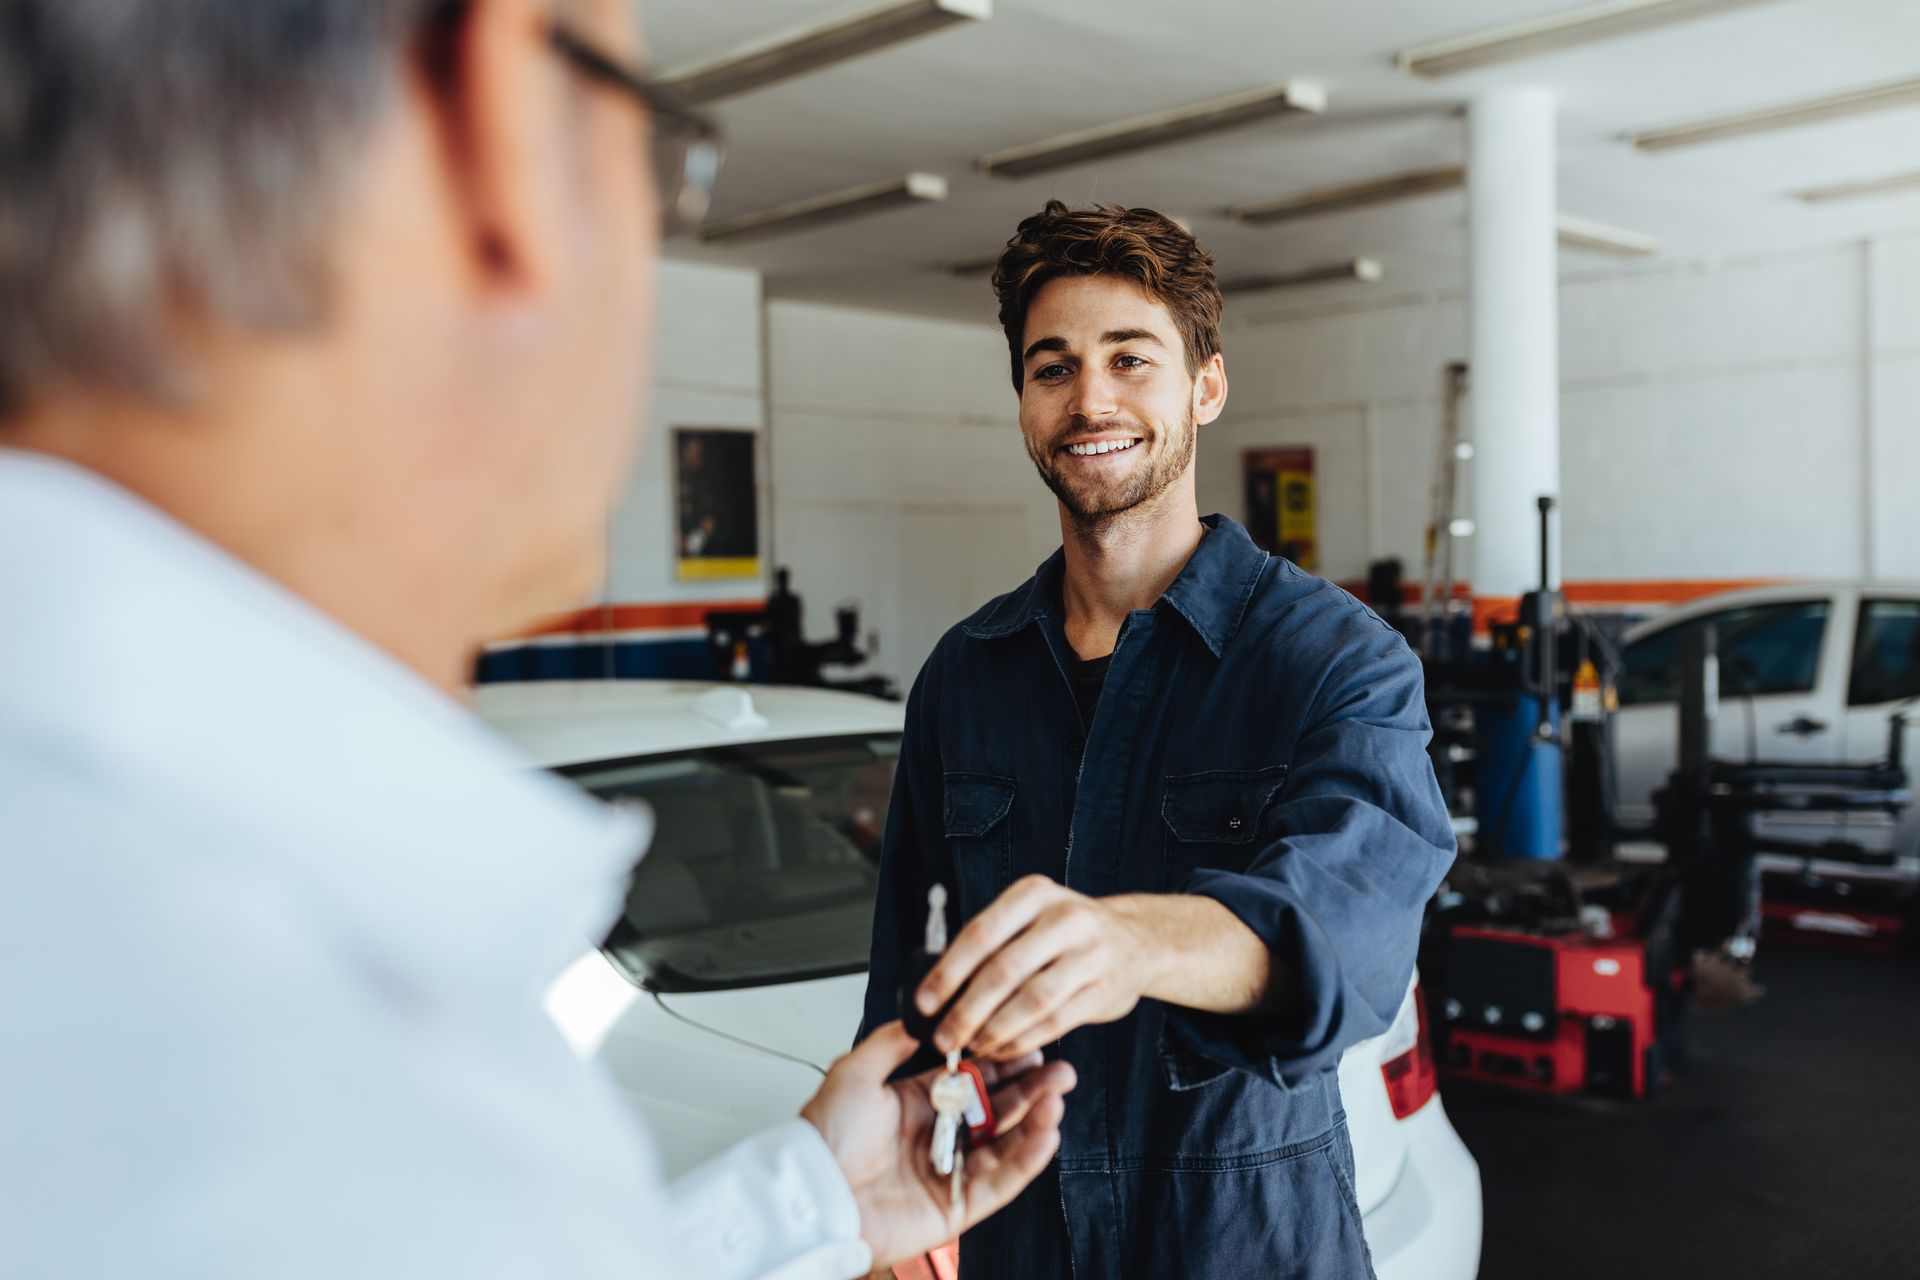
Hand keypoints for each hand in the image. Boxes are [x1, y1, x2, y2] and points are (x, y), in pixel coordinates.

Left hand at [801, 1021, 1075, 1267]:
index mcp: (915, 1105)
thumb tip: (920, 1014)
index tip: (1029, 1045)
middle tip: (1059, 1070)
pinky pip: (1002, 1181)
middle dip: (1031, 1088)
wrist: (813, 1193)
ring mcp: (950, 1172)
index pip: (973, 1081)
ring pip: (1006, 1144)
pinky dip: (1028, 1158)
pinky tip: (1046, 1132)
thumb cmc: (824, 1138)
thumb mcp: (855, 1071)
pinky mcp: (958, 1207)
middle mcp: (937, 1137)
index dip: (1004, 1064)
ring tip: (1057, 1095)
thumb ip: (891, 1041)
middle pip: (997, 1111)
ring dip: (1036, 1119)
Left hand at [915, 876, 1156, 1061]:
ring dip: (994, 1030)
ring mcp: (1089, 954)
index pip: (980, 934)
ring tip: (971, 1048)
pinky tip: (1002, 1049)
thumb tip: (938, 987)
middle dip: (966, 1010)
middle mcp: (1065, 918)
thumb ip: (992, 942)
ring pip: (1031, 1001)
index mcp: (1034, 894)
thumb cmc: (1066, 932)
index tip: (924, 1003)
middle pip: (1003, 970)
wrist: (1138, 941)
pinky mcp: (1104, 990)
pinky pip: (1055, 1022)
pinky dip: (1023, 1040)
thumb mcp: (1032, 915)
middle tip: (943, 1039)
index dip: (948, 972)